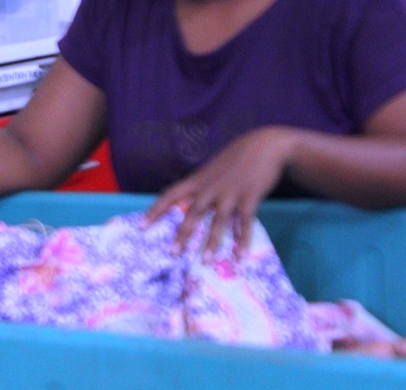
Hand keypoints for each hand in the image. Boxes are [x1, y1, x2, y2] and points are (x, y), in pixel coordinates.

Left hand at [144, 126, 297, 258]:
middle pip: (193, 212)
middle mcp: (211, 187)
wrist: (264, 144)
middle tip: (172, 253)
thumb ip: (203, 185)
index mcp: (199, 180)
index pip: (171, 194)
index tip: (141, 226)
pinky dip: (243, 240)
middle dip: (182, 233)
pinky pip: (245, 222)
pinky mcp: (250, 196)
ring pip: (218, 220)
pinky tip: (240, 256)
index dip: (156, 210)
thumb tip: (194, 205)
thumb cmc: (237, 158)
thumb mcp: (213, 169)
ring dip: (211, 242)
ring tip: (205, 261)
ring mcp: (230, 192)